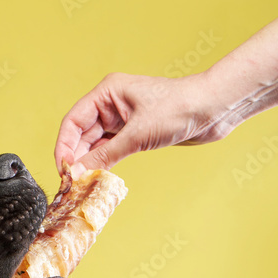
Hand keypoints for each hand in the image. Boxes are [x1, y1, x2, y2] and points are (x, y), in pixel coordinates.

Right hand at [54, 71, 228, 175]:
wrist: (214, 109)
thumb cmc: (180, 108)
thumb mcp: (138, 134)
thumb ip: (105, 156)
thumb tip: (78, 173)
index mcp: (107, 93)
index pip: (73, 121)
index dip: (64, 146)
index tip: (63, 170)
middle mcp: (110, 104)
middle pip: (81, 135)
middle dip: (76, 158)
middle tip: (71, 183)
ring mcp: (122, 119)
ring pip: (95, 144)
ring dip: (89, 163)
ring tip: (82, 184)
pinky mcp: (134, 132)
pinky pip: (110, 150)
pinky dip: (104, 163)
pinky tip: (98, 176)